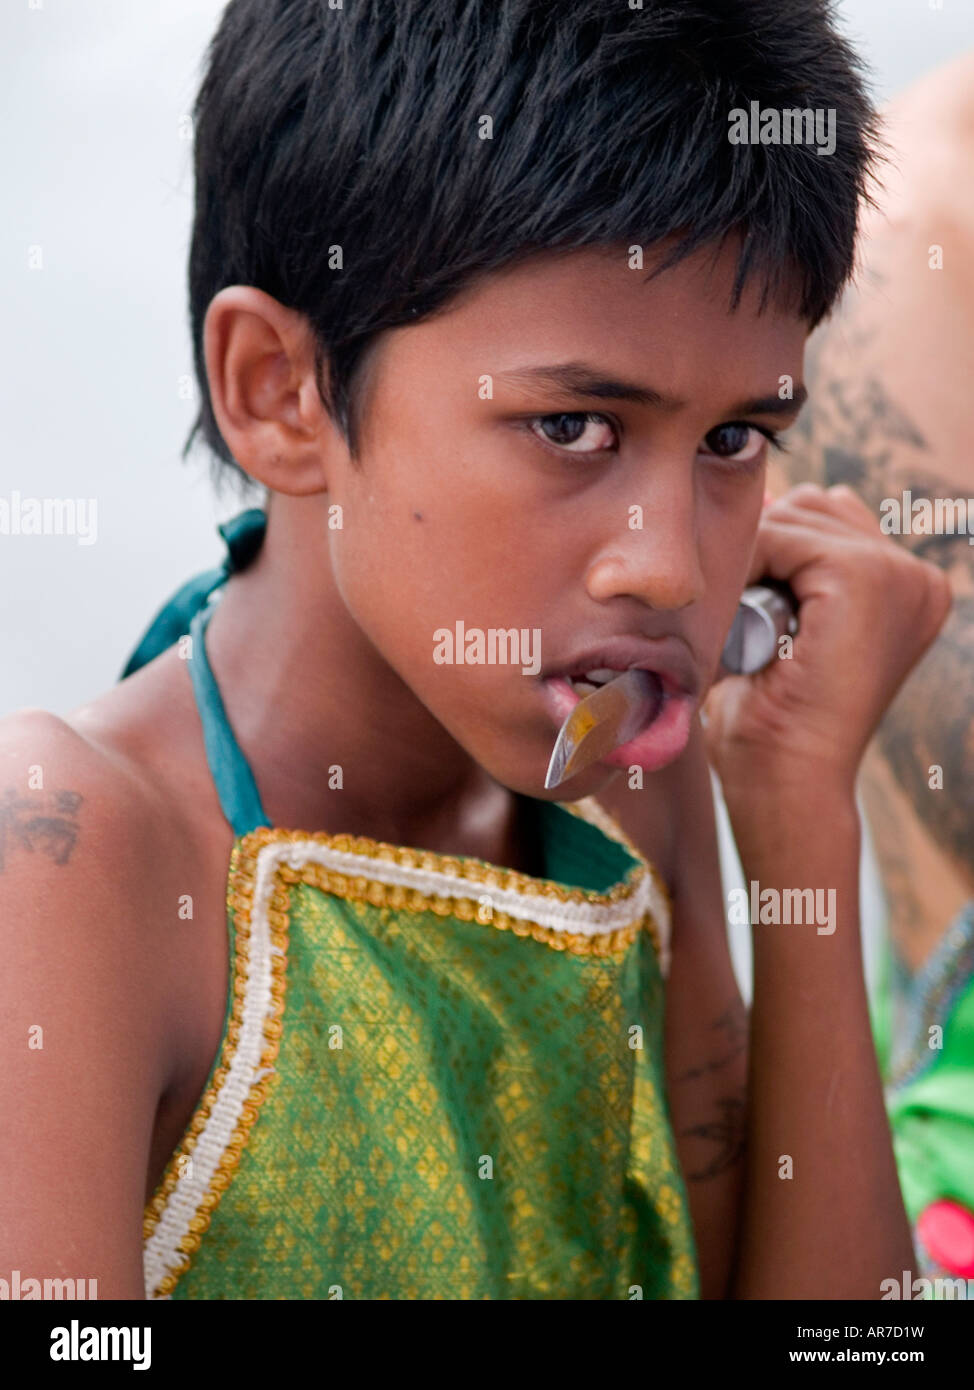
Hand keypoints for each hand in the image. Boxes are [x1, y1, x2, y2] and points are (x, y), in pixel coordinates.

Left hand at [703, 483, 951, 794]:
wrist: (786, 786)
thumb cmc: (771, 725)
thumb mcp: (788, 631)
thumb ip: (787, 570)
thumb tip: (751, 502)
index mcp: (906, 590)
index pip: (824, 519)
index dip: (767, 553)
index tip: (742, 611)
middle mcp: (916, 578)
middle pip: (811, 507)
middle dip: (762, 551)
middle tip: (742, 624)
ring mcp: (899, 574)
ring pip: (794, 516)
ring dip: (753, 561)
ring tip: (748, 627)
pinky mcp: (865, 577)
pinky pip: (783, 534)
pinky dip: (750, 566)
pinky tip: (746, 619)